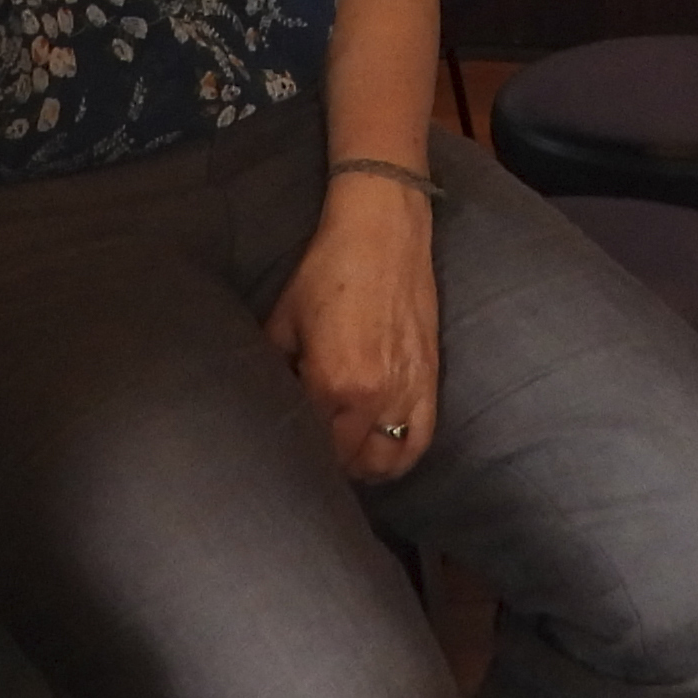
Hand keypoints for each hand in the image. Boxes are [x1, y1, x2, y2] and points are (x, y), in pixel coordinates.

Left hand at [266, 173, 441, 483]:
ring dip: (363, 466)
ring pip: (384, 459)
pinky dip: (401, 458)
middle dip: (326, 462)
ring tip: (344, 460)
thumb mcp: (284, 319)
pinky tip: (383, 460)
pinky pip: (420, 439)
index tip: (286, 451)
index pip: (311, 442)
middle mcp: (371, 397)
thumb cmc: (328, 269)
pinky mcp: (430, 379)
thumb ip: (273, 365)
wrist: (382, 230)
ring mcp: (406, 391)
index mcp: (330, 383)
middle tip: (310, 455)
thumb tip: (267, 397)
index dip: (297, 449)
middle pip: (345, 458)